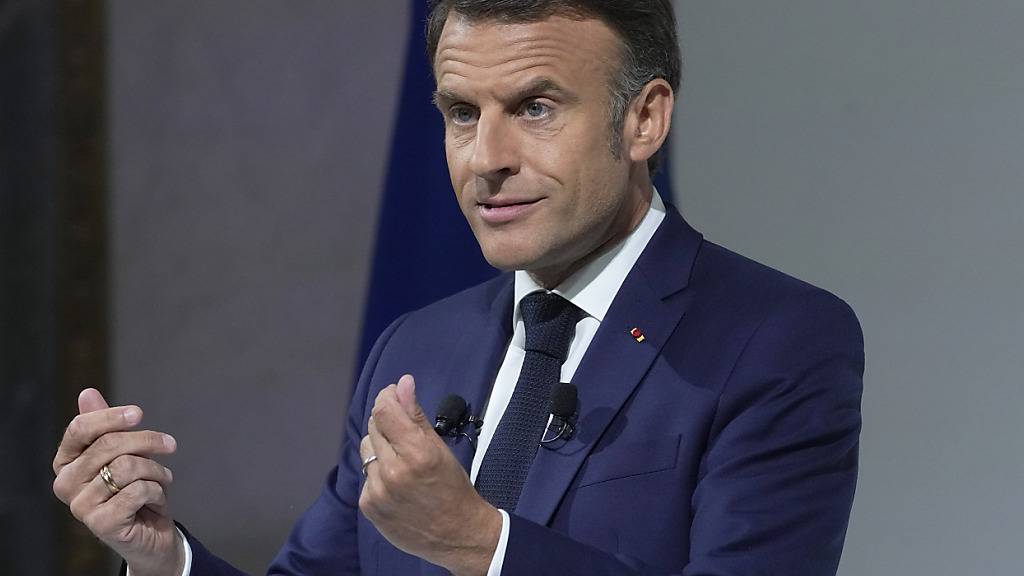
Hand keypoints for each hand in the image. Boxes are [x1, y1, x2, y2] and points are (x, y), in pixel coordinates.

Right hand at [52, 389, 183, 575]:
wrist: (150, 533)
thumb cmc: (134, 487)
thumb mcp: (123, 453)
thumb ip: (104, 425)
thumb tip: (87, 392)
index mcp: (66, 462)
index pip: (80, 429)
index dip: (110, 417)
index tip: (139, 413)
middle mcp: (65, 484)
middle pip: (109, 444)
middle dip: (148, 441)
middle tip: (170, 445)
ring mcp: (81, 506)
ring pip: (127, 467)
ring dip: (156, 470)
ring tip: (162, 478)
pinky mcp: (101, 524)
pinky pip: (138, 491)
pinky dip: (157, 491)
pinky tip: (156, 500)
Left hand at [359, 375, 501, 575]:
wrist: (456, 534)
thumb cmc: (453, 489)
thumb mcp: (440, 448)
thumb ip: (416, 415)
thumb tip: (402, 384)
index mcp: (416, 453)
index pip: (384, 411)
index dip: (386, 397)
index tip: (393, 394)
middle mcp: (394, 471)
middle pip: (373, 428)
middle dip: (386, 423)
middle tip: (404, 434)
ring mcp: (378, 491)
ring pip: (367, 450)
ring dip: (380, 448)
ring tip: (401, 461)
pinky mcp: (368, 506)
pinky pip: (366, 475)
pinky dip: (378, 473)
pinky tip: (396, 482)